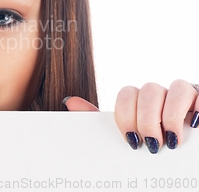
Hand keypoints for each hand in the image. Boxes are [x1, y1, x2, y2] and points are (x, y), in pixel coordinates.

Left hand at [64, 79, 198, 153]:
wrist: (184, 169)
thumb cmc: (154, 148)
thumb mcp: (128, 137)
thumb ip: (100, 122)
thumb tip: (70, 102)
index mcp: (142, 102)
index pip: (127, 93)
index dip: (126, 115)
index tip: (131, 140)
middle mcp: (163, 95)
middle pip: (149, 90)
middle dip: (147, 119)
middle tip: (151, 144)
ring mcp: (185, 97)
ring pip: (175, 86)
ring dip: (171, 115)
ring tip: (172, 140)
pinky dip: (196, 107)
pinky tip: (193, 125)